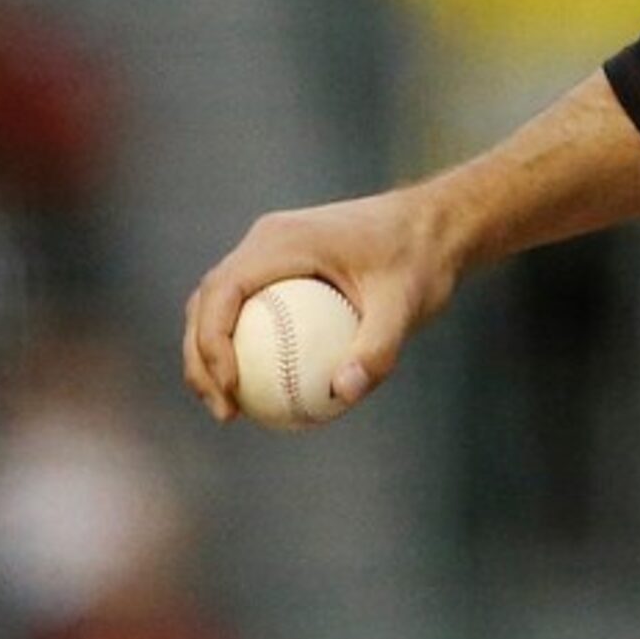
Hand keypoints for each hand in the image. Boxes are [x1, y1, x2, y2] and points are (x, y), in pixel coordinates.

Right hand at [180, 187, 461, 423]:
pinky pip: (249, 309)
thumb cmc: (423, 259)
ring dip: (212, 356)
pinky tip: (264, 394)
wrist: (439, 225)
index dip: (210, 344)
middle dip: (200, 360)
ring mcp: (272, 250)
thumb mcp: (408, 305)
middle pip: (207, 302)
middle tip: (225, 413)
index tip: (230, 391)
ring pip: (220, 305)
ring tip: (232, 411)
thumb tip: (343, 392)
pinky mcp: (283, 266)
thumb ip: (379, 348)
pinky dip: (242, 347)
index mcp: (282, 240)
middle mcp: (267, 239)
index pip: (222, 292)